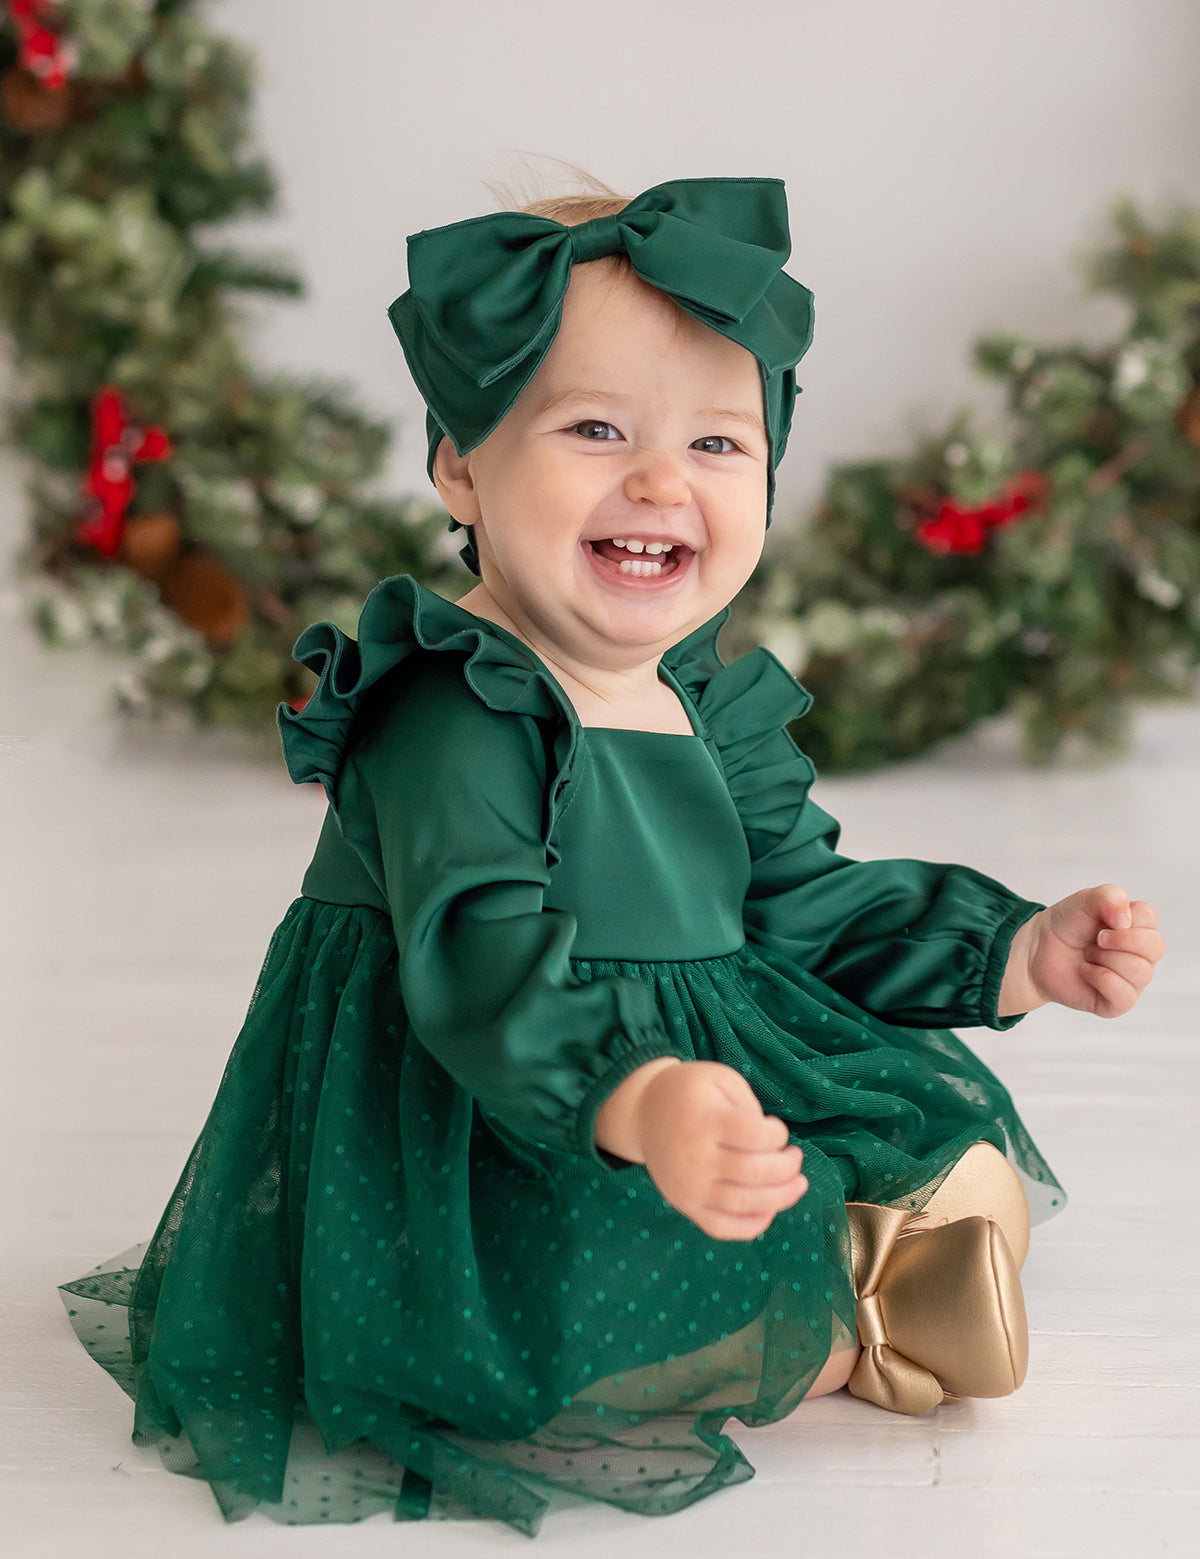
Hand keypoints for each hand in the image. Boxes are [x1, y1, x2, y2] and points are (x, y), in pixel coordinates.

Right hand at [634, 1060, 807, 1240]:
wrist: (643, 1111)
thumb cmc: (690, 1092)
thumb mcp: (720, 1079)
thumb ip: (749, 1106)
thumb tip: (772, 1145)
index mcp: (705, 1120)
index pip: (756, 1136)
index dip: (777, 1135)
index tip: (776, 1130)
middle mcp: (695, 1157)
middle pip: (754, 1172)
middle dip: (787, 1167)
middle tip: (796, 1158)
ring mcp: (689, 1186)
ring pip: (743, 1203)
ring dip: (780, 1198)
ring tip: (798, 1185)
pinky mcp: (686, 1205)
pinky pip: (721, 1227)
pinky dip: (751, 1226)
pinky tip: (769, 1210)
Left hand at [1001, 885, 1163, 1018]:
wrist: (1037, 951)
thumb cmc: (1066, 925)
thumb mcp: (1085, 900)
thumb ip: (1110, 896)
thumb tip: (1125, 920)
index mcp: (1139, 928)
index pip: (1149, 918)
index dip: (1122, 916)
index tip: (1102, 919)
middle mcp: (1142, 956)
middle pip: (1154, 946)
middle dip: (1119, 939)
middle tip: (1095, 939)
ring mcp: (1133, 981)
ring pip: (1141, 971)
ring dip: (1104, 958)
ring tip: (1088, 955)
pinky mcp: (1118, 1003)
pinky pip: (1124, 995)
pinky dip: (1100, 978)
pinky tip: (1086, 971)